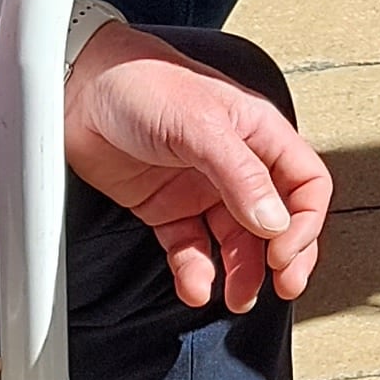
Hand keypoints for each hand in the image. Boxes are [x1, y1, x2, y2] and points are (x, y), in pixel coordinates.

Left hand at [66, 19, 329, 310]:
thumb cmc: (140, 81)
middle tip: (280, 286)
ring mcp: (201, 188)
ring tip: (236, 297)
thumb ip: (241, 176)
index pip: (305, 184)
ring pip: (236, 242)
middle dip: (283, 257)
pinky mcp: (166, 208)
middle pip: (278, 220)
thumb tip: (275, 223)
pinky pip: (191, 249)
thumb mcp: (200, 125)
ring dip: (241, 272)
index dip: (305, 221)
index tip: (285, 252)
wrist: (74, 87)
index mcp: (258, 134)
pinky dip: (196, 272)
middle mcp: (236, 164)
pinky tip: (195, 286)